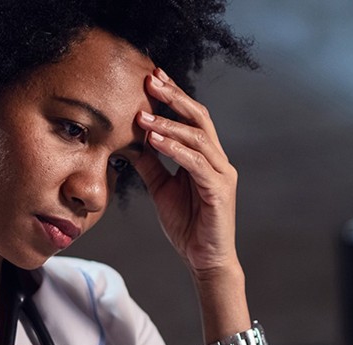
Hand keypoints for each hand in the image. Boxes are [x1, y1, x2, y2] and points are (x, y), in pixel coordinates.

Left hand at [133, 67, 239, 275]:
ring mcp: (221, 174)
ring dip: (169, 124)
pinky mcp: (219, 190)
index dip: (174, 96)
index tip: (152, 77)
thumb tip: (130, 141)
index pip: (192, 117)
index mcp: (206, 157)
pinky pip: (196, 163)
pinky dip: (175, 150)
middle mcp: (218, 160)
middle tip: (150, 80)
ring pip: (198, 137)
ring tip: (143, 116)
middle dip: (174, 97)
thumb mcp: (162, 188)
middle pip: (199, 117)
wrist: (204, 260)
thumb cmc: (187, 225)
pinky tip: (155, 141)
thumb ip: (151, 164)